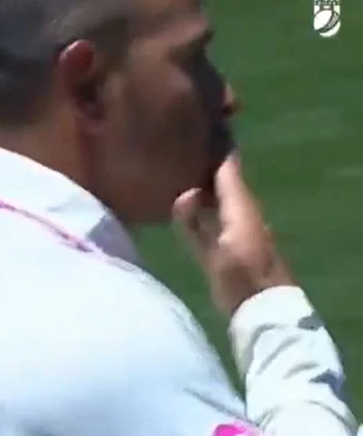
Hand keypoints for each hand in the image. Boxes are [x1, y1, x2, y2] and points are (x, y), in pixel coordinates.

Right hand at [173, 155, 295, 316]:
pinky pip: (210, 213)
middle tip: (177, 142)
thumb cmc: (241, 280)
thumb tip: (185, 191)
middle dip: (204, 160)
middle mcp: (238, 210)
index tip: (199, 125)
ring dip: (199, 181)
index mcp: (240, 206)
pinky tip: (182, 202)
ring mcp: (233, 227)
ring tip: (174, 166)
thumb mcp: (216, 253)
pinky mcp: (226, 243)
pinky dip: (198, 204)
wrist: (261, 311)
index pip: (227, 167)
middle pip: (221, 178)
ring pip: (215, 195)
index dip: (216, 146)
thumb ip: (196, 223)